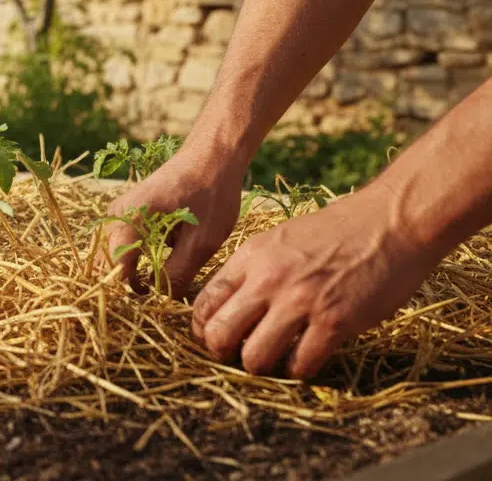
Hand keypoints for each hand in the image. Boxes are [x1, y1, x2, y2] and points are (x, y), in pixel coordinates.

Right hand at [96, 147, 246, 297]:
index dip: (131, 293)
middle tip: (156, 300)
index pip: (115, 269)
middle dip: (125, 287)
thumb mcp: (203, 239)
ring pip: (111, 258)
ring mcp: (118, 215)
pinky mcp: (126, 216)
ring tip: (157, 287)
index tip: (155, 305)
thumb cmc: (211, 192)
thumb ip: (179, 272)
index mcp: (129, 219)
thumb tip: (161, 298)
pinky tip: (157, 270)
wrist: (212, 157)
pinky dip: (133, 264)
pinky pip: (120, 248)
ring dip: (128, 276)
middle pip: (105, 265)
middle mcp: (115, 216)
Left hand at [190, 187, 443, 378]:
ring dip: (260, 367)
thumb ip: (254, 269)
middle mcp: (268, 279)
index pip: (204, 302)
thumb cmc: (337, 231)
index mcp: (250, 257)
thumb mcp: (280, 238)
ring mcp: (300, 301)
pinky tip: (305, 361)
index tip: (214, 338)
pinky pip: (301, 363)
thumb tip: (232, 303)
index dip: (202, 328)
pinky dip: (299, 370)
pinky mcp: (334, 320)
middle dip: (222, 353)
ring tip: (274, 361)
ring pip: (254, 357)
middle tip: (238, 355)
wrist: (390, 222)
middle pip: (218, 334)